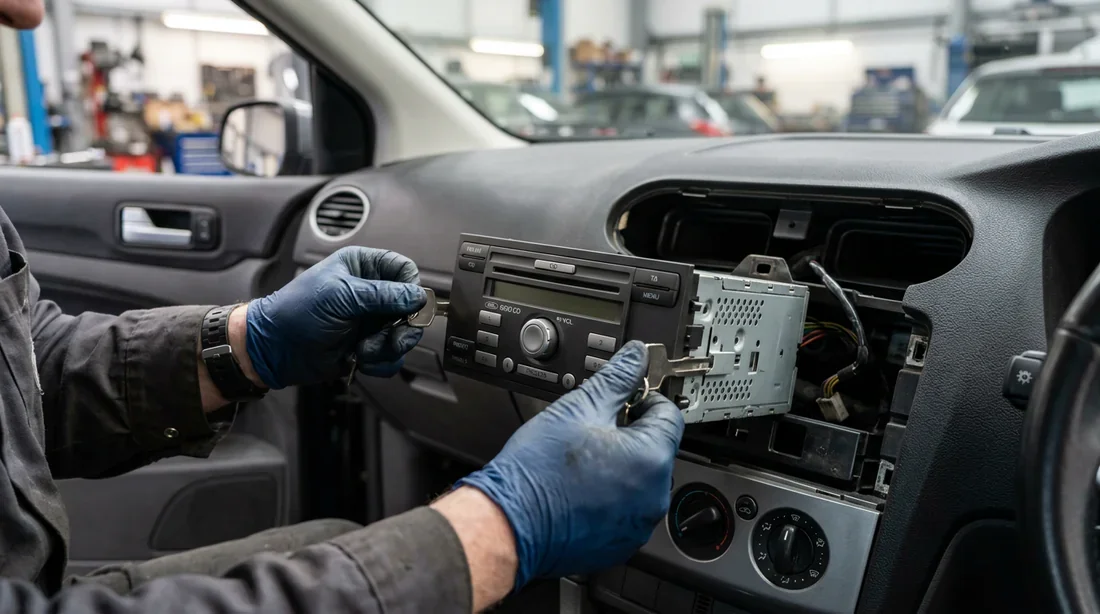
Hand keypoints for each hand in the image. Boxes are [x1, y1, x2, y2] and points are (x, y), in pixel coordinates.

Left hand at [245, 246, 426, 388]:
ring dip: (388, 347)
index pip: (405, 271)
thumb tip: (417, 297)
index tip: (405, 306)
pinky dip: (381, 362)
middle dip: (402, 326)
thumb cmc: (297, 312)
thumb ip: (382, 295)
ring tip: (363, 349)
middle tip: (387, 336)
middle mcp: (370, 292)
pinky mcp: (369, 345)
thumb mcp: (341, 296)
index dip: (410, 289)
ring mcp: (371, 321)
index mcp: (362, 267)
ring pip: (405, 334)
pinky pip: (392, 356)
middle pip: (411, 307)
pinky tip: (360, 359)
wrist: (275, 349)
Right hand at [457, 341, 683, 589]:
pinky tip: (581, 485)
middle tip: (593, 429)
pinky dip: (610, 494)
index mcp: (651, 459)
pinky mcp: (620, 542)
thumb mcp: (579, 408)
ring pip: (639, 479)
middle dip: (630, 433)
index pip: (669, 415)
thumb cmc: (538, 472)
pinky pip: (625, 508)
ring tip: (583, 460)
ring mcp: (638, 523)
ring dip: (620, 465)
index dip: (644, 400)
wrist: (509, 523)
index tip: (623, 400)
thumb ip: (616, 378)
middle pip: (655, 448)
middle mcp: (653, 496)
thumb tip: (635, 356)